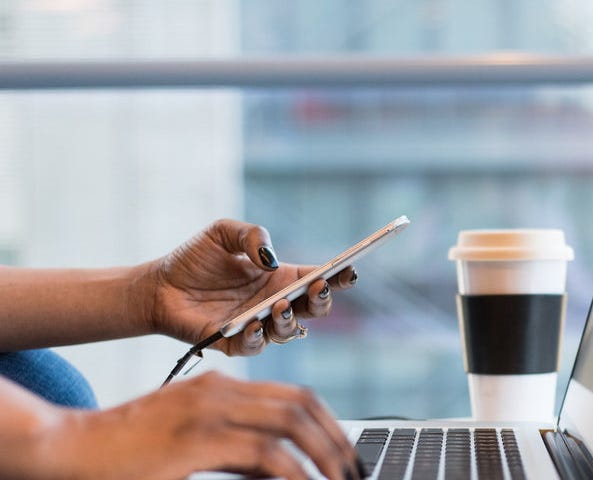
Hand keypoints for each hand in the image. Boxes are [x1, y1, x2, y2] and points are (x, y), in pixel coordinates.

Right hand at [38, 372, 361, 479]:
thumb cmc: (128, 452)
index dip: (330, 424)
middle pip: (302, 405)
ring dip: (326, 456)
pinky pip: (264, 454)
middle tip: (355, 471)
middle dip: (338, 440)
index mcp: (221, 386)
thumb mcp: (194, 444)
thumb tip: (286, 471)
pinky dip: (295, 473)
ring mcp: (208, 410)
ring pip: (291, 424)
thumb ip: (239, 453)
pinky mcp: (196, 438)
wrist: (68, 448)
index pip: (296, 396)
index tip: (347, 454)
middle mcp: (220, 389)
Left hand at [142, 219, 357, 355]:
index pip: (319, 279)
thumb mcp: (223, 232)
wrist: (157, 286)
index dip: (338, 276)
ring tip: (279, 305)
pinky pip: (254, 346)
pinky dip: (257, 337)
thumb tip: (270, 259)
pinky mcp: (233, 343)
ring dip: (290, 320)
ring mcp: (257, 325)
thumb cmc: (194, 259)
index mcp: (281, 278)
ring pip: (289, 332)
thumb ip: (251, 235)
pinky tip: (253, 323)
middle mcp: (275, 303)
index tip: (349, 269)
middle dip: (322, 300)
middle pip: (314, 309)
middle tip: (317, 287)